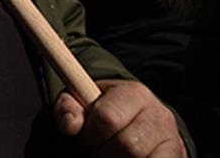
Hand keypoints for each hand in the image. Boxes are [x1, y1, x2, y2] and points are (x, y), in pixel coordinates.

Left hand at [55, 79, 185, 156]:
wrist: (142, 126)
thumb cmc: (106, 113)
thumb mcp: (83, 102)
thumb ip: (68, 107)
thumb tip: (70, 125)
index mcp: (133, 93)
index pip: (107, 117)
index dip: (90, 133)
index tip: (86, 137)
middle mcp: (157, 114)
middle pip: (126, 144)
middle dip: (104, 152)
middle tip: (98, 149)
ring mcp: (171, 138)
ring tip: (112, 155)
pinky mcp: (177, 156)